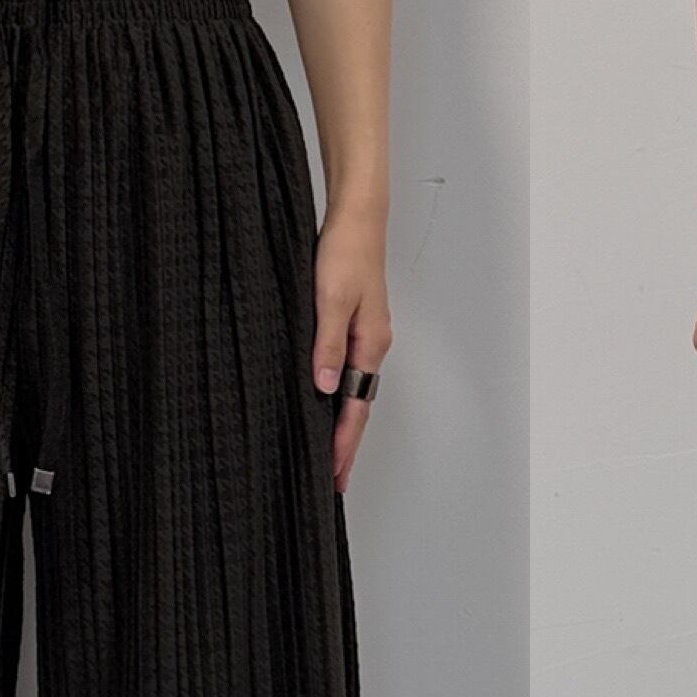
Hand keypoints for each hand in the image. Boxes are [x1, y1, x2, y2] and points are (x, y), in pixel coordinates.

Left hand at [311, 206, 391, 496]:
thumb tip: (325, 388)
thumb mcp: (330, 298)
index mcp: (369, 345)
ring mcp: (365, 338)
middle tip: (335, 480)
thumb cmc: (345, 250)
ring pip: (355, 394)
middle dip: (347, 446)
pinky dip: (340, 399)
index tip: (334, 474)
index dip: (343, 444)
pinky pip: (349, 374)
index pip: (355, 409)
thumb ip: (326, 344)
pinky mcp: (355, 326)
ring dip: (343, 425)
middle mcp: (371, 347)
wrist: (358, 216)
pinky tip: (327, 406)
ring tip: (330, 455)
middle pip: (359, 409)